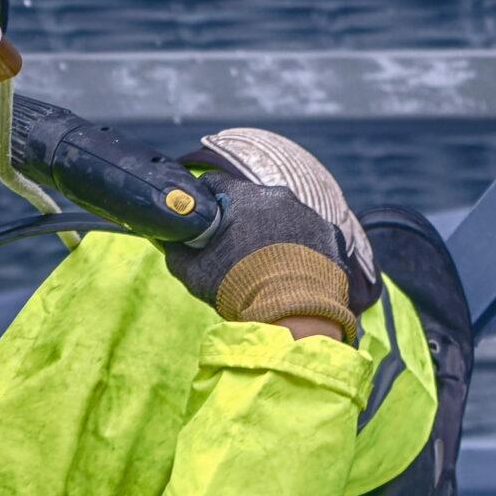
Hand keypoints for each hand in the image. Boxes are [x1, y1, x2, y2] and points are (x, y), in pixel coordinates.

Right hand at [164, 175, 363, 342]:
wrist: (294, 314)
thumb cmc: (239, 289)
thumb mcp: (193, 273)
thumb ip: (175, 251)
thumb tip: (166, 240)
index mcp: (243, 196)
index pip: (214, 182)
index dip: (203, 199)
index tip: (201, 218)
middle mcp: (278, 195)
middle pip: (250, 199)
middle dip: (240, 218)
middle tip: (232, 247)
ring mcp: (307, 213)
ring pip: (281, 214)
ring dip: (271, 232)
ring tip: (265, 264)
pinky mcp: (329, 233)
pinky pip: (307, 233)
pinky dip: (297, 247)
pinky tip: (289, 271)